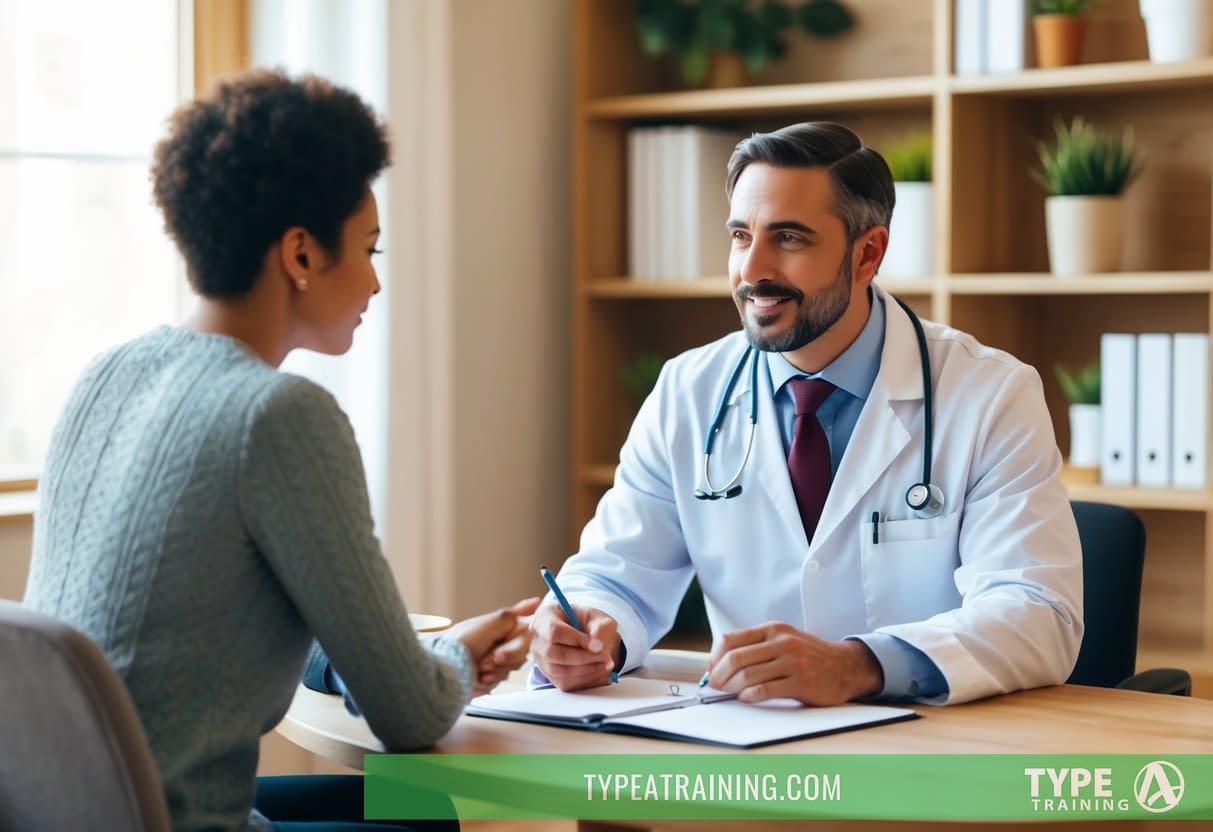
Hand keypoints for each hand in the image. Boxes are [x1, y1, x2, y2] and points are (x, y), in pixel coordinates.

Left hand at [445, 596, 541, 695]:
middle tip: (495, 657)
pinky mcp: (491, 675)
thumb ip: (514, 614)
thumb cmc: (464, 643)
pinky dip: (493, 678)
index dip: (521, 637)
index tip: (512, 641)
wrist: (448, 669)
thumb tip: (536, 601)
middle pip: (522, 649)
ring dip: (500, 667)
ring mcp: (495, 659)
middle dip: (509, 654)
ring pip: (515, 664)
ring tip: (482, 667)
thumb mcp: (490, 623)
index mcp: (498, 627)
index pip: (523, 628)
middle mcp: (498, 641)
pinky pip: (504, 677)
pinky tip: (481, 677)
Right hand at [529, 601, 620, 690]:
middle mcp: (538, 637)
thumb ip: (601, 627)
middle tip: (605, 657)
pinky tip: (597, 670)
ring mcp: (541, 658)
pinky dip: (584, 679)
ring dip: (585, 670)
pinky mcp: (549, 675)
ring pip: (558, 671)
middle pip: (553, 653)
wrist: (588, 637)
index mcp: (545, 615)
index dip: (576, 640)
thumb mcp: (599, 618)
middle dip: (583, 657)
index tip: (598, 645)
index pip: (554, 631)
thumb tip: (597, 645)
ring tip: (604, 664)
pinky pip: (564, 682)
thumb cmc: (589, 623)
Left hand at [702, 621, 882, 705]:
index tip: (710, 670)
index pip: (730, 639)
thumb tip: (719, 663)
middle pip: (735, 658)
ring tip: (730, 693)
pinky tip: (747, 698)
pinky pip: (764, 690)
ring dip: (732, 688)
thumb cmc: (808, 655)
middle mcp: (782, 642)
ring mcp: (792, 662)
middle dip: (718, 675)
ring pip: (747, 675)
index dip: (714, 657)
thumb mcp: (783, 639)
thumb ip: (756, 646)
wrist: (845, 666)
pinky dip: (749, 697)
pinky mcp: (800, 683)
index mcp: (773, 629)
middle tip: (714, 686)